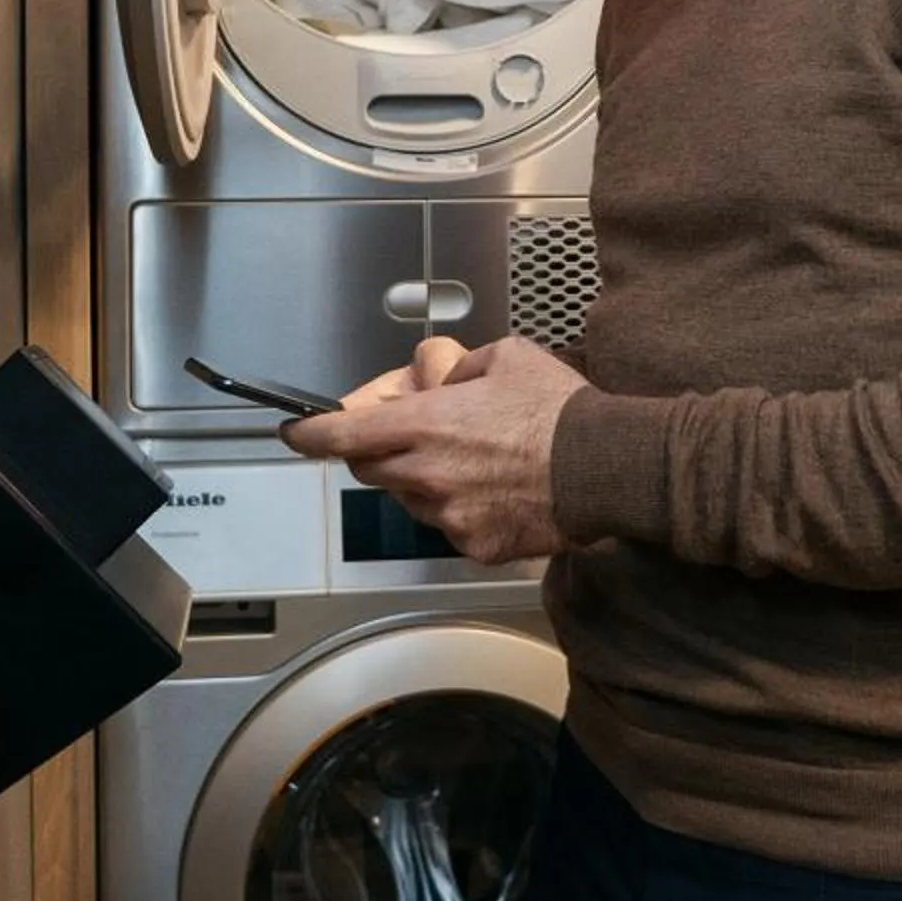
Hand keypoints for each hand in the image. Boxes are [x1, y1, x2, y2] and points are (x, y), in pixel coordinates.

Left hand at [280, 337, 586, 564]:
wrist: (605, 469)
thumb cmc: (559, 410)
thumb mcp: (505, 356)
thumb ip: (455, 367)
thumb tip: (436, 380)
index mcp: (425, 423)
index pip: (342, 434)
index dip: (310, 433)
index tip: (295, 431)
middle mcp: (425, 473)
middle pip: (369, 468)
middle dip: (376, 449)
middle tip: (410, 433)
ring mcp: (447, 515)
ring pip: (409, 498)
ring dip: (421, 478)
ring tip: (472, 460)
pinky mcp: (473, 544)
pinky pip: (447, 524)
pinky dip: (458, 507)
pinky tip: (495, 489)